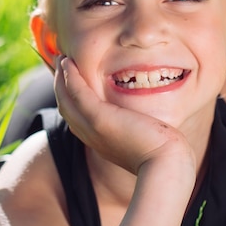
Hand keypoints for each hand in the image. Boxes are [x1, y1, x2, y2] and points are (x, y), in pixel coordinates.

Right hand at [54, 57, 194, 174]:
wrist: (164, 166)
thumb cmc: (164, 157)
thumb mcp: (147, 143)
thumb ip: (142, 133)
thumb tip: (152, 127)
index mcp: (101, 142)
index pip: (78, 119)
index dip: (72, 99)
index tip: (74, 81)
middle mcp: (91, 137)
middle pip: (67, 108)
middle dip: (61, 86)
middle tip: (62, 64)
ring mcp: (92, 128)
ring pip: (66, 99)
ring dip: (61, 77)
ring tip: (62, 59)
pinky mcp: (99, 118)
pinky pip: (76, 93)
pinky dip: (69, 76)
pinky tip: (69, 62)